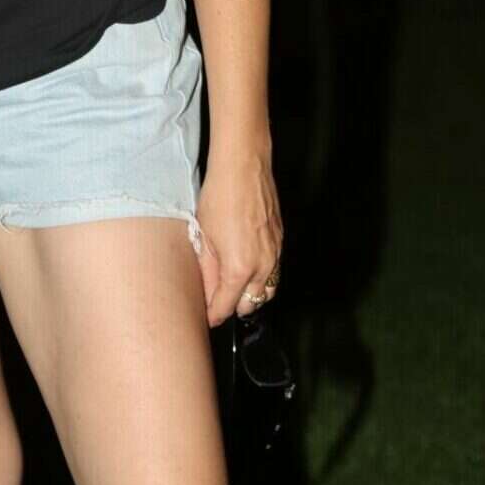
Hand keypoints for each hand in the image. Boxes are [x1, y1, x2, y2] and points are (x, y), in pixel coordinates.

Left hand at [194, 148, 284, 329]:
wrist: (244, 167)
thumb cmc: (220, 196)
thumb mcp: (203, 236)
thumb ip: (207, 270)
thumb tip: (205, 292)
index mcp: (239, 268)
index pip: (227, 307)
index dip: (213, 315)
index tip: (205, 317)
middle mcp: (262, 266)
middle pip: (251, 304)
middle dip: (233, 306)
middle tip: (215, 299)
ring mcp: (275, 254)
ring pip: (267, 290)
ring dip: (250, 293)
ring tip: (231, 285)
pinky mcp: (280, 241)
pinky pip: (273, 270)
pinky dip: (261, 275)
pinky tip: (245, 265)